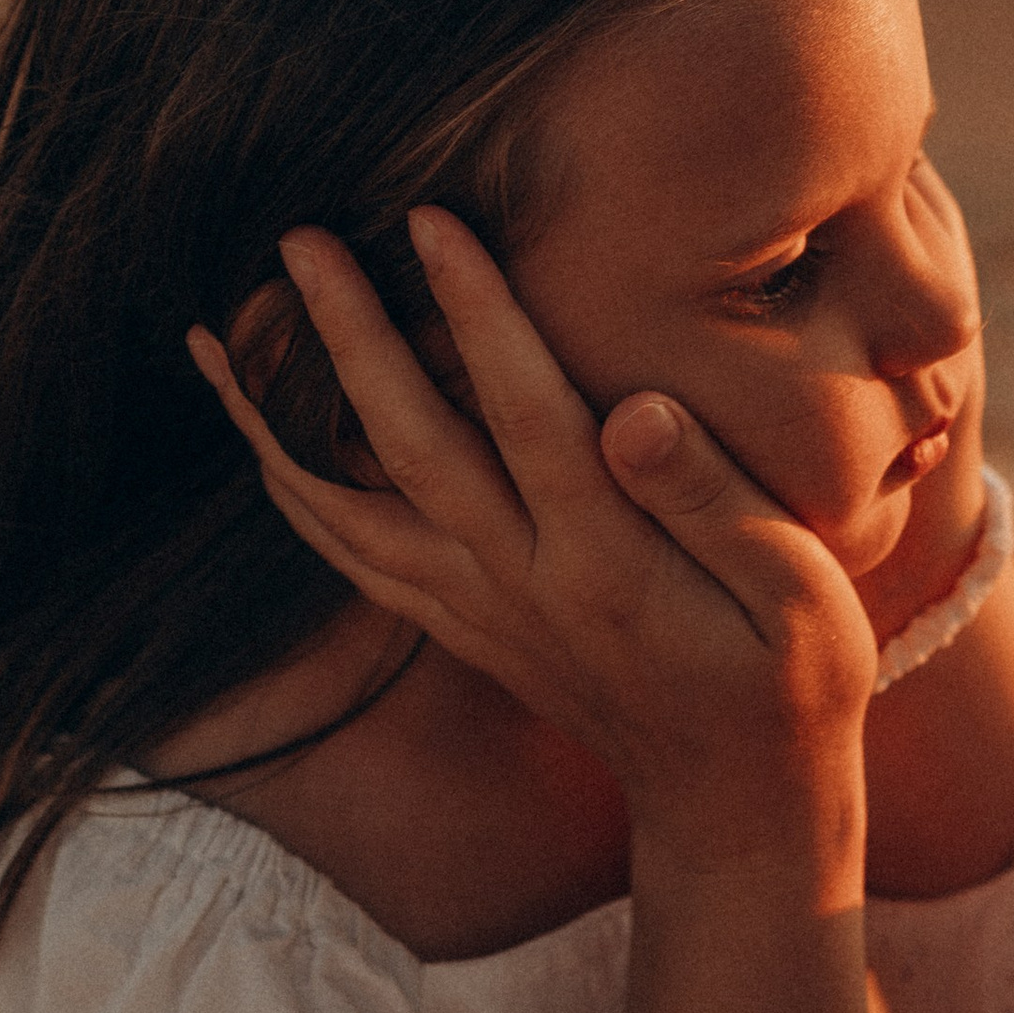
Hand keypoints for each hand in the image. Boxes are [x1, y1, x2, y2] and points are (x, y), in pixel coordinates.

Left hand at [189, 209, 876, 863]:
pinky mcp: (458, 625)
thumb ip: (713, 498)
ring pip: (345, 507)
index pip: (527, 414)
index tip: (431, 219)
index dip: (478, 312)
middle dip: (345, 336)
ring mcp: (476, 609)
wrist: (732, 793)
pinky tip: (260, 435)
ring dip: (275, 418)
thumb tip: (635, 409)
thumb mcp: (796, 589)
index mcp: (606, 560)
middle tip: (298, 240)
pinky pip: (349, 554)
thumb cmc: (790, 672)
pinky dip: (293, 489)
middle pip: (406, 447)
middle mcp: (520, 583)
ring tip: (217, 333)